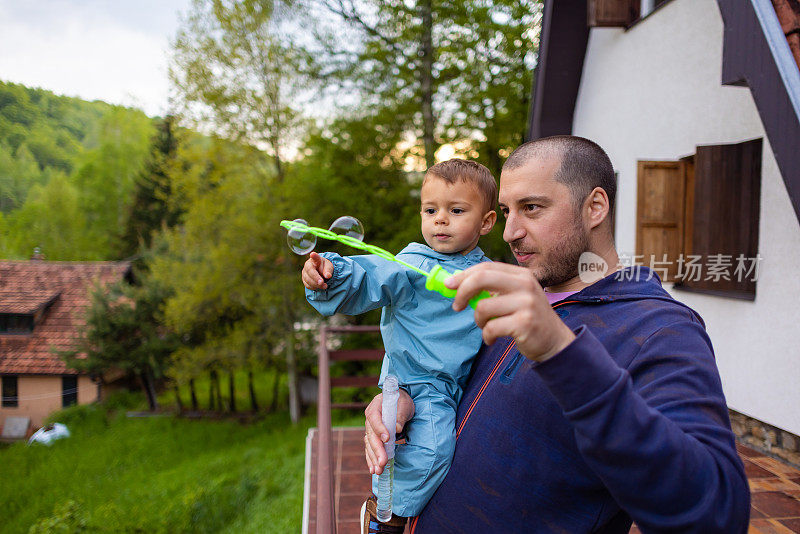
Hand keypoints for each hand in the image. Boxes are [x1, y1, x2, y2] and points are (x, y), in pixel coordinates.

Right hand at [301, 252, 333, 289]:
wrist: (321, 272)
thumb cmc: (324, 267)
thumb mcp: (329, 267)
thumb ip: (328, 270)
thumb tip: (328, 276)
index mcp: (315, 259)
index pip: (314, 257)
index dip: (314, 256)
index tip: (313, 254)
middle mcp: (308, 265)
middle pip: (310, 271)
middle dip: (316, 278)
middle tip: (322, 283)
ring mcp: (304, 273)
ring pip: (308, 280)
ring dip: (316, 284)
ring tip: (325, 286)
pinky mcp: (304, 280)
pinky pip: (308, 285)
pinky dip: (314, 287)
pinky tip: (320, 287)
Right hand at [364, 389, 413, 474]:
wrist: (399, 404)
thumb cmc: (402, 402)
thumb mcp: (404, 405)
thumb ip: (400, 416)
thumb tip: (396, 428)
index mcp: (375, 407)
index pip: (374, 418)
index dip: (379, 429)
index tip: (387, 439)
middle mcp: (369, 420)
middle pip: (371, 435)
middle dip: (377, 450)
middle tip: (382, 462)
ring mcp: (370, 430)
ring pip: (369, 445)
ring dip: (373, 458)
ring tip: (379, 470)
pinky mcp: (373, 438)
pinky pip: (370, 450)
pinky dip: (371, 460)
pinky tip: (373, 469)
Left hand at [446, 262, 575, 362]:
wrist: (555, 342)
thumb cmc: (527, 319)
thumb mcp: (515, 297)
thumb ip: (492, 289)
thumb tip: (457, 283)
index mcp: (521, 275)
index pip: (486, 267)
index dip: (464, 275)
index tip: (448, 284)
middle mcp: (525, 284)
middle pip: (482, 278)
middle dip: (462, 291)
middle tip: (456, 306)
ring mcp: (527, 303)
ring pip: (483, 307)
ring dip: (478, 321)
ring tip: (487, 327)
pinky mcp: (525, 323)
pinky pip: (491, 327)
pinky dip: (487, 336)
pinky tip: (493, 338)